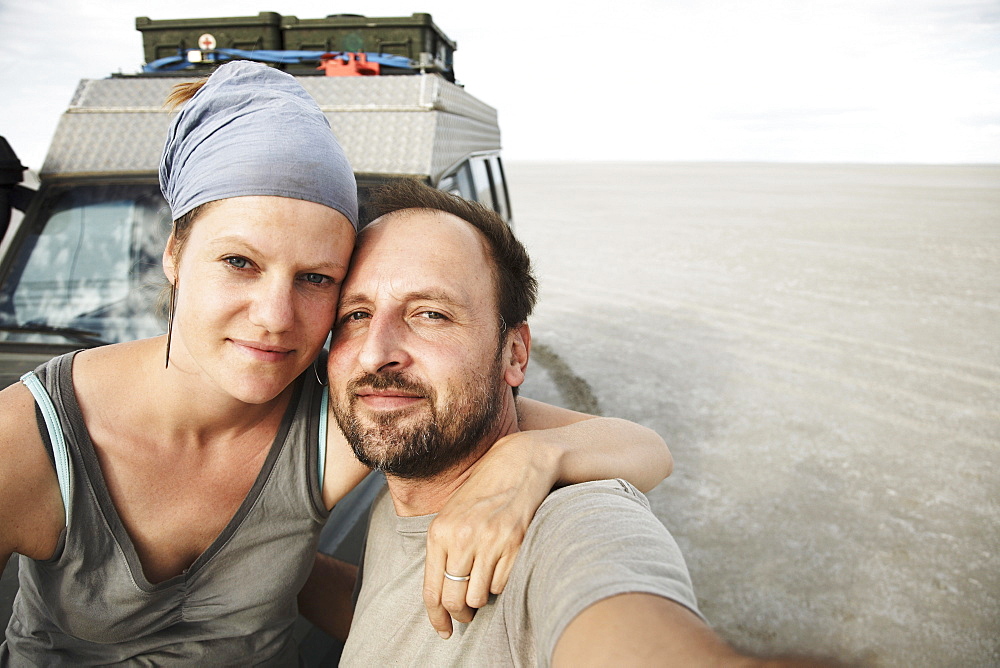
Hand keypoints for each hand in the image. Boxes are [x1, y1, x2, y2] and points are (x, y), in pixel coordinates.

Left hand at [422, 430, 559, 637]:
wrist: (518, 463)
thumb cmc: (483, 491)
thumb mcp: (452, 515)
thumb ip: (443, 549)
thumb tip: (442, 594)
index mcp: (439, 532)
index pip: (432, 589)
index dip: (436, 617)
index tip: (443, 631)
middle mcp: (461, 538)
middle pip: (454, 600)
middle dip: (459, 614)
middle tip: (465, 615)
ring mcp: (488, 541)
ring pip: (478, 597)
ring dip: (481, 598)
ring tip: (484, 584)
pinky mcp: (514, 543)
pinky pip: (501, 584)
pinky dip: (500, 583)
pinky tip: (500, 566)